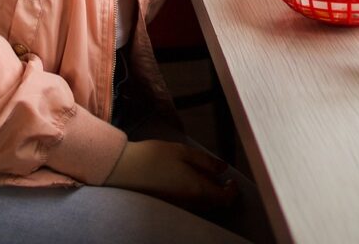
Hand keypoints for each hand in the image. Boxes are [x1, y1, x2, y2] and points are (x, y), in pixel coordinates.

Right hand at [104, 139, 237, 217]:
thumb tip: (223, 168)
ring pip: (202, 205)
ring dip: (208, 193)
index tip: (232, 180)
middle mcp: (191, 203)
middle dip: (221, 192)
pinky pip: (190, 204)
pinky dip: (196, 195)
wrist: (126, 170)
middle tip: (221, 177)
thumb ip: (205, 161)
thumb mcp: (182, 151)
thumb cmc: (154, 157)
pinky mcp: (169, 205)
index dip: (232, 191)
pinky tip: (187, 180)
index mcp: (198, 189)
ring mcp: (180, 207)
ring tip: (203, 175)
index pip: (224, 199)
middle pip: (215, 204)